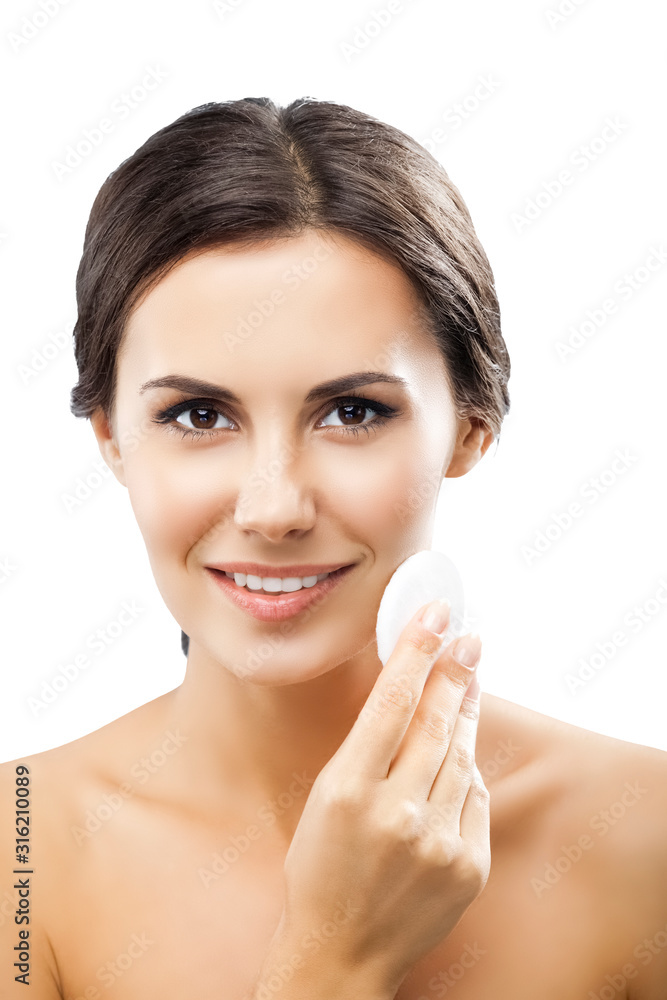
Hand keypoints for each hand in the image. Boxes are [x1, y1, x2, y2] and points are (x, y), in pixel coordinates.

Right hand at [279, 598, 489, 995]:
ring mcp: (437, 842)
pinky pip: (473, 797)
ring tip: (468, 679)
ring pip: (461, 755)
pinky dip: (466, 770)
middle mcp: (395, 814)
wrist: (341, 953)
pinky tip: (462, 750)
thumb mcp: (325, 798)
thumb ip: (366, 750)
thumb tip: (410, 695)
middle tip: (467, 637)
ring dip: (466, 712)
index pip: (391, 702)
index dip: (416, 651)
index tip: (436, 616)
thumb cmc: (321, 868)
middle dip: (454, 672)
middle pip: (436, 722)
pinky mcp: (467, 865)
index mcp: (347, 792)